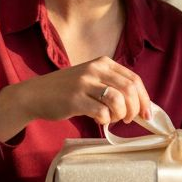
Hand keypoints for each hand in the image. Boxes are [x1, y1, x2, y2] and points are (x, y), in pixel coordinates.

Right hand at [0, 56, 151, 140]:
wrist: (35, 94)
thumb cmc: (67, 90)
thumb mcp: (91, 79)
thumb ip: (112, 86)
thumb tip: (138, 105)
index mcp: (103, 62)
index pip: (134, 79)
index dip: (144, 98)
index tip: (146, 114)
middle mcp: (95, 69)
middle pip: (129, 89)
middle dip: (135, 108)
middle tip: (129, 119)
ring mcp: (84, 83)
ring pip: (118, 100)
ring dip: (121, 114)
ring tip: (113, 119)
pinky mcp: (75, 99)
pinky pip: (102, 111)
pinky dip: (106, 119)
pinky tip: (99, 119)